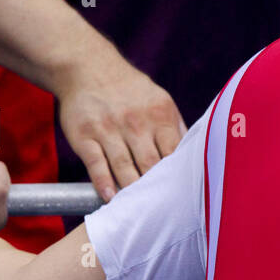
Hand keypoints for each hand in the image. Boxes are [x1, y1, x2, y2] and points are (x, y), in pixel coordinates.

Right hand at [55, 45, 185, 202]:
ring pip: (124, 166)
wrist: (87, 67)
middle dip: (158, 190)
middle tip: (165, 212)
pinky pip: (96, 163)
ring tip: (139, 211)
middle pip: (150, 164)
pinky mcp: (85, 135)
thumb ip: (175, 128)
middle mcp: (135, 122)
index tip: (184, 198)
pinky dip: (104, 182)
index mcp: (160, 115)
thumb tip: (195, 156)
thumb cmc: (130, 91)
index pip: (174, 153)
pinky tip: (110, 198)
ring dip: (132, 190)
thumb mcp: (159, 101)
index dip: (178, 178)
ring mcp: (108, 129)